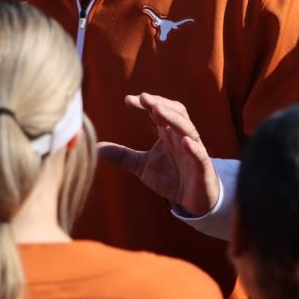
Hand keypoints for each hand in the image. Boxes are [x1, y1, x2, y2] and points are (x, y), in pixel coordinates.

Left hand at [97, 93, 220, 217]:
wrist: (193, 200)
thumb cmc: (171, 178)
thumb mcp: (142, 167)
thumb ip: (123, 156)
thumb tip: (96, 148)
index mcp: (169, 133)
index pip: (159, 111)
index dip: (146, 104)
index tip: (128, 100)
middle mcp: (183, 137)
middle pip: (176, 112)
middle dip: (161, 104)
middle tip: (144, 98)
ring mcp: (194, 150)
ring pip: (188, 128)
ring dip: (173, 118)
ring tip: (158, 110)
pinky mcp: (203, 166)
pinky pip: (200, 154)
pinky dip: (193, 147)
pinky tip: (185, 141)